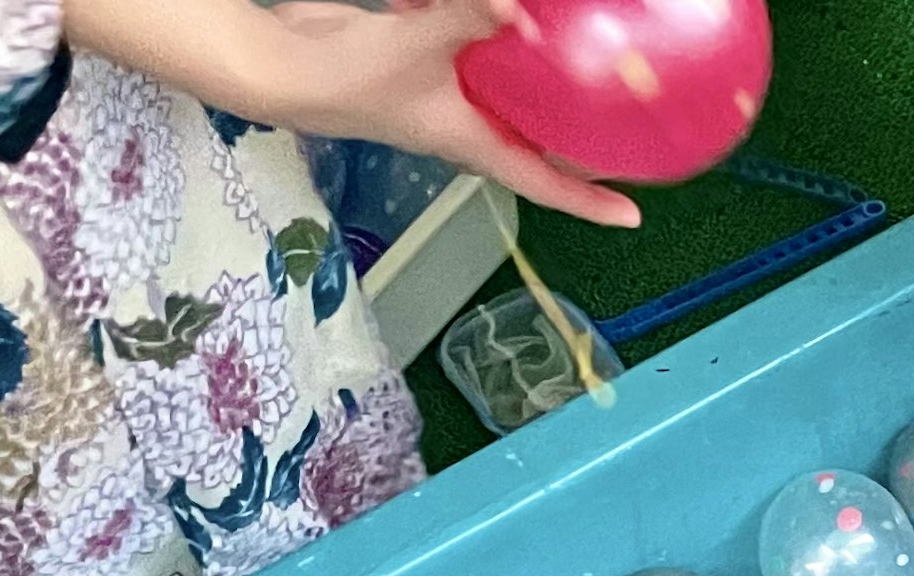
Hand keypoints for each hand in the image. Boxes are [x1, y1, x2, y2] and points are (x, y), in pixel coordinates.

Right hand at [61, 0, 642, 224]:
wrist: (279, 65)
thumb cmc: (348, 74)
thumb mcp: (421, 42)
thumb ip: (475, 17)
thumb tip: (525, 9)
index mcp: (468, 142)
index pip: (542, 182)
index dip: (590, 203)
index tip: (634, 216)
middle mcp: (460, 126)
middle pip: (530, 141)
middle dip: (574, 140)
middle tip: (621, 130)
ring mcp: (437, 95)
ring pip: (501, 95)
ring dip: (533, 84)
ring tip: (580, 67)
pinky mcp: (414, 60)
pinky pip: (466, 53)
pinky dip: (487, 34)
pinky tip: (507, 14)